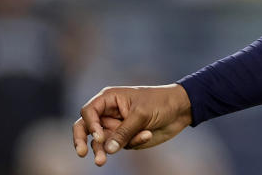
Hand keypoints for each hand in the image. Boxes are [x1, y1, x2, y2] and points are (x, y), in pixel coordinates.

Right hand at [72, 84, 192, 165]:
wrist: (180, 110)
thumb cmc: (160, 103)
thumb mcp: (142, 114)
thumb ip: (124, 131)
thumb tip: (107, 149)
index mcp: (110, 99)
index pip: (89, 112)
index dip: (90, 124)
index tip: (99, 135)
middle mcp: (109, 113)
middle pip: (86, 128)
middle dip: (81, 141)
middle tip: (82, 153)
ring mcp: (116, 127)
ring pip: (100, 142)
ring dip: (102, 150)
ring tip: (101, 162)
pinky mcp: (125, 138)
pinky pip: (120, 146)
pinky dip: (132, 143)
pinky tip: (147, 135)